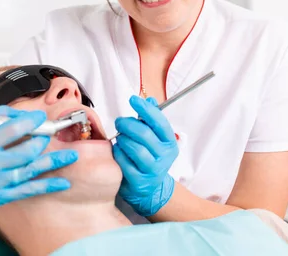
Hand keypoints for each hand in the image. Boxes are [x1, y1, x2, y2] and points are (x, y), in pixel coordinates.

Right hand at [0, 106, 78, 210]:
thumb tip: (25, 115)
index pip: (11, 130)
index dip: (31, 122)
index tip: (41, 118)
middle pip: (25, 152)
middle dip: (41, 141)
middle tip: (49, 133)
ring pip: (30, 171)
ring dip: (53, 162)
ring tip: (71, 155)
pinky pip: (27, 190)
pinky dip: (47, 185)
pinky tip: (62, 181)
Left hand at [112, 96, 178, 215]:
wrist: (150, 188)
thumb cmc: (149, 157)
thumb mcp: (154, 139)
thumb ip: (151, 120)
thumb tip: (151, 100)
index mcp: (170, 142)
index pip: (160, 123)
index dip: (146, 109)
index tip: (133, 99)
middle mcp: (164, 156)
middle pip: (145, 134)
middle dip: (128, 124)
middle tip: (119, 122)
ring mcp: (153, 170)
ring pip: (135, 148)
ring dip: (123, 139)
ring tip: (120, 138)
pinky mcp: (140, 181)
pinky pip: (125, 163)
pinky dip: (118, 154)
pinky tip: (117, 151)